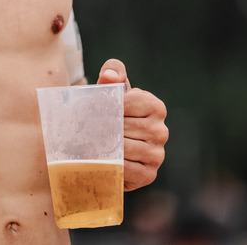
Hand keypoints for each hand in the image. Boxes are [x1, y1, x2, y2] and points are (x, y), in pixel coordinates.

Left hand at [96, 59, 167, 190]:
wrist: (107, 148)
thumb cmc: (109, 115)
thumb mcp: (111, 91)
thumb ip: (112, 73)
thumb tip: (110, 76)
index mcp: (155, 106)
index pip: (128, 102)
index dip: (106, 105)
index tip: (91, 110)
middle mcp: (161, 130)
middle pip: (124, 126)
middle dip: (101, 126)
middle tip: (84, 128)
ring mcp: (158, 154)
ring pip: (125, 146)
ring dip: (104, 146)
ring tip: (89, 142)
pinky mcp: (149, 174)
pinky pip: (128, 169)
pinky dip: (112, 164)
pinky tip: (102, 160)